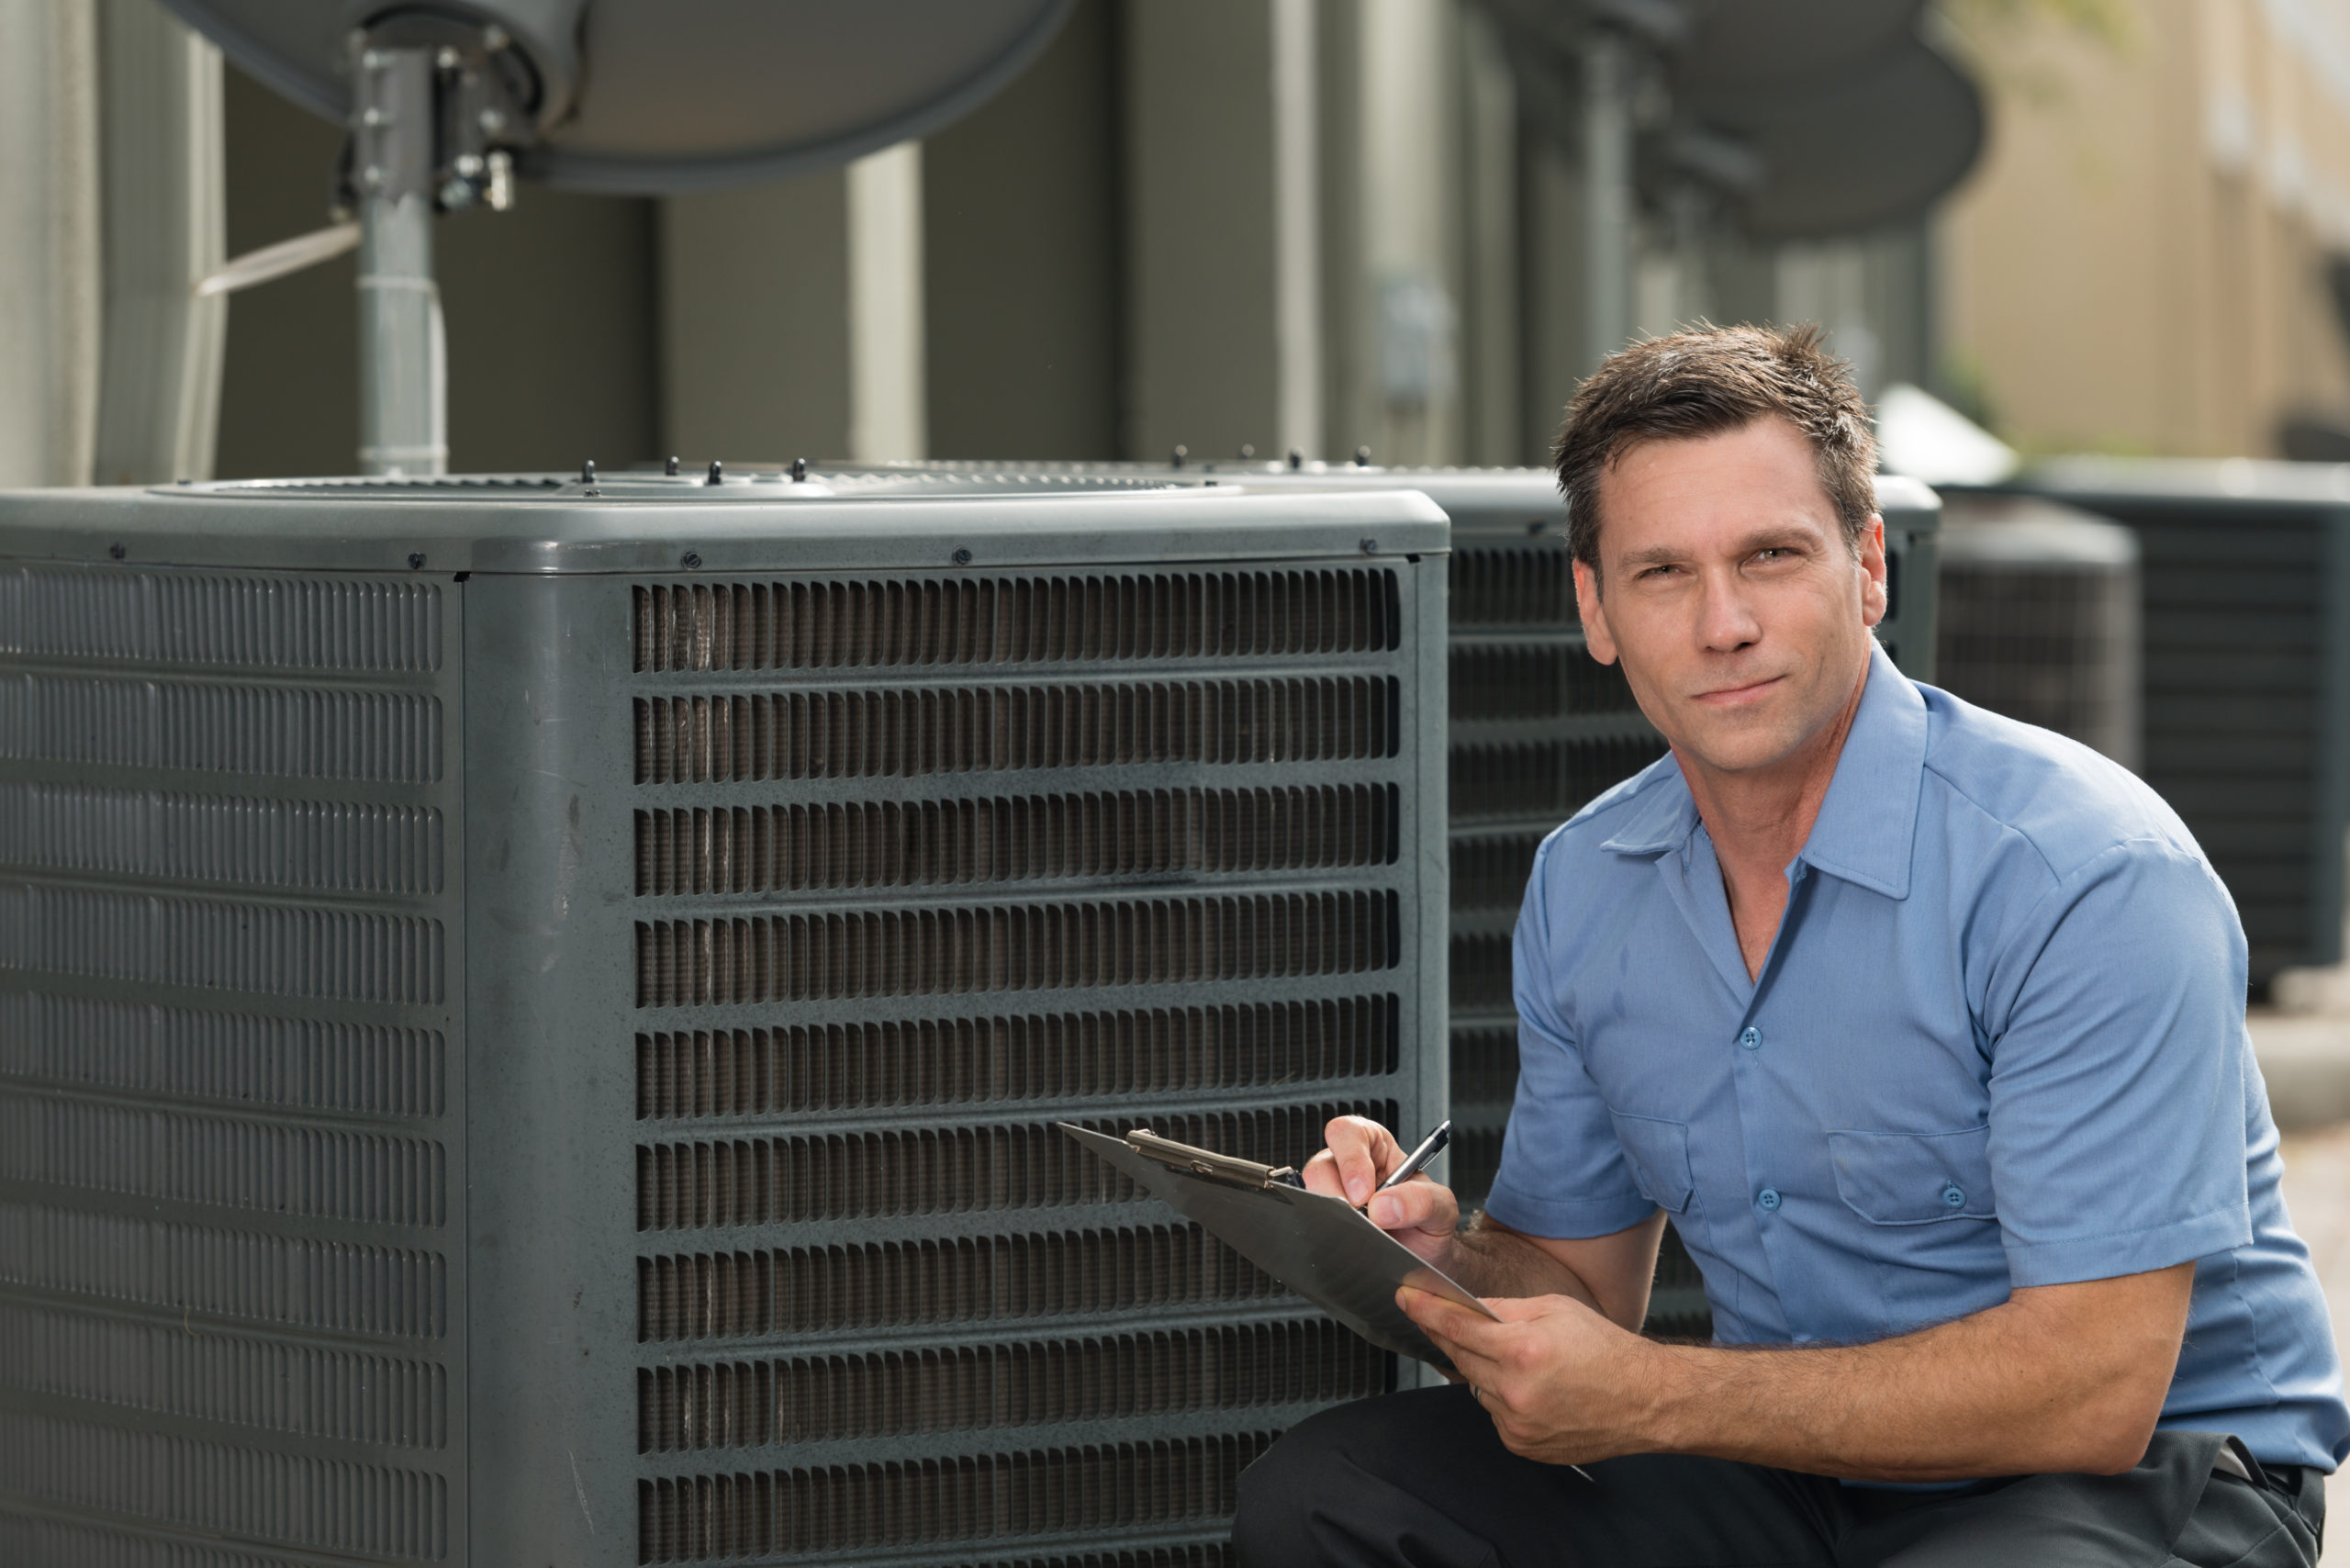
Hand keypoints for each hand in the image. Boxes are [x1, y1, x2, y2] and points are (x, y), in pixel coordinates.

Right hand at [1301, 1115, 1459, 1262]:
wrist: (1426, 1258)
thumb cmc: (1429, 1222)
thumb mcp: (1442, 1207)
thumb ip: (1421, 1200)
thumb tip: (1382, 1205)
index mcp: (1375, 1147)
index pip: (1348, 1133)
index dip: (1351, 1160)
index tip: (1364, 1194)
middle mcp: (1348, 1167)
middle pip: (1320, 1167)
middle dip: (1336, 1195)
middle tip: (1360, 1218)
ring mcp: (1332, 1196)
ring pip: (1310, 1197)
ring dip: (1334, 1218)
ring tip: (1363, 1232)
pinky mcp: (1325, 1222)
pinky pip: (1313, 1224)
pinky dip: (1329, 1235)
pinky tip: (1351, 1242)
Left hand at [1399, 1286, 1664, 1465]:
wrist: (1644, 1401)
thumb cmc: (1607, 1350)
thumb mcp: (1555, 1309)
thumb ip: (1503, 1307)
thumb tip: (1465, 1306)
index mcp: (1523, 1350)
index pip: (1457, 1327)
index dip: (1426, 1311)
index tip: (1406, 1299)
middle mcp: (1515, 1391)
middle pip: (1459, 1357)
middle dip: (1452, 1337)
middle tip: (1452, 1321)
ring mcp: (1517, 1424)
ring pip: (1476, 1387)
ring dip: (1485, 1370)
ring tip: (1524, 1361)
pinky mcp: (1522, 1445)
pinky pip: (1494, 1413)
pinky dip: (1502, 1397)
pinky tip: (1532, 1389)